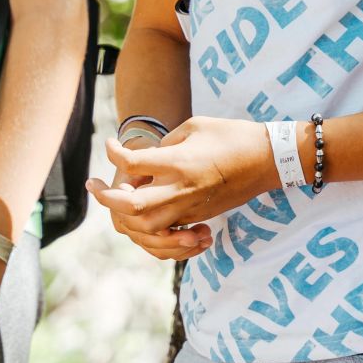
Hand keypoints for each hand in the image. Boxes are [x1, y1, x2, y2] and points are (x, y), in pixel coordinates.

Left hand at [85, 116, 279, 255]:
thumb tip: (145, 161)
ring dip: (125, 218)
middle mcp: (181, 190)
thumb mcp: (194, 127)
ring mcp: (191, 208)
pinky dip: (149, 230)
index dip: (113, 153)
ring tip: (118, 201)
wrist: (267, 160)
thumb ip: (165, 145)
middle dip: (107, 199)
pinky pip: (167, 235)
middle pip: (132, 206)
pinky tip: (142, 216)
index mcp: (179, 162)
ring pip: (146, 228)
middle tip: (94, 187)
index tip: (109, 146)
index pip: (132, 162)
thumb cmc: (231, 135)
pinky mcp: (199, 216)